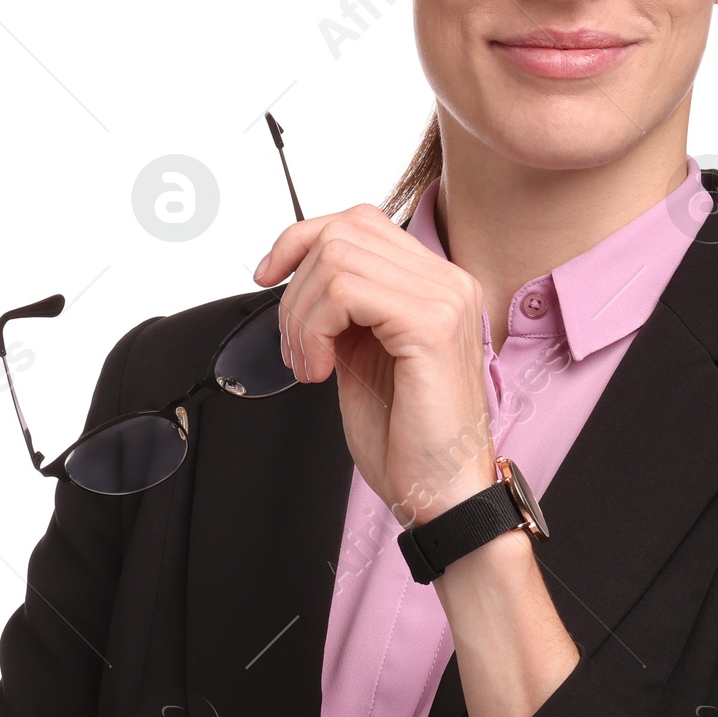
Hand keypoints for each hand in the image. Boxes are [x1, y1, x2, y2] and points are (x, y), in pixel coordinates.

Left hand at [253, 203, 495, 522]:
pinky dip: (314, 329)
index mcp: (436, 285)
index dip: (301, 240)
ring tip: (308, 364)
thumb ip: (344, 312)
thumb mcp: (362, 358)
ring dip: (300, 316)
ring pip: (336, 259)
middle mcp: (448, 282)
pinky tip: (322, 370)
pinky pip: (345, 292)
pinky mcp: (431, 325)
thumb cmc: (409, 442)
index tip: (268, 277)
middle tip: (295, 348)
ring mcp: (445, 298)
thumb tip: (300, 284)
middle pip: (343, 231)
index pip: (359, 222)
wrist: (442, 494)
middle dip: (295, 289)